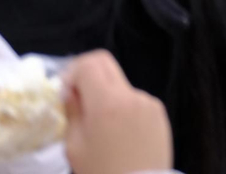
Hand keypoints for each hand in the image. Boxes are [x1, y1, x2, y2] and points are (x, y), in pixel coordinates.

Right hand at [62, 51, 172, 173]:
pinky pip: (135, 101)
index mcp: (108, 102)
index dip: (73, 72)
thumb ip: (72, 111)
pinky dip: (122, 108)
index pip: (91, 62)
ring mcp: (149, 102)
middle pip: (107, 65)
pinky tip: (119, 133)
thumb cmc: (101, 171)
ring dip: (106, 96)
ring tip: (100, 127)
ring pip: (120, 85)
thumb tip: (71, 91)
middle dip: (88, 77)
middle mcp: (132, 95)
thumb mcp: (74, 145)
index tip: (66, 92)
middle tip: (77, 101)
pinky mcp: (159, 113)